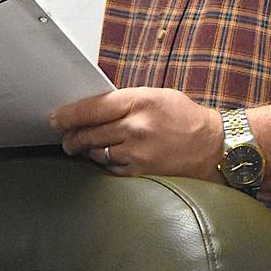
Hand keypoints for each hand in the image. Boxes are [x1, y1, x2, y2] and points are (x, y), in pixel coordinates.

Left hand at [52, 88, 223, 180]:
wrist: (214, 147)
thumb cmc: (184, 119)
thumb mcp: (157, 97)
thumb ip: (126, 101)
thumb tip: (92, 109)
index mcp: (139, 101)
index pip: (91, 107)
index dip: (68, 115)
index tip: (55, 119)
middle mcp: (136, 127)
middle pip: (88, 133)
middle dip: (72, 137)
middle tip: (67, 139)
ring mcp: (138, 153)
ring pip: (97, 153)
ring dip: (88, 152)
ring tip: (87, 149)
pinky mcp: (142, 173)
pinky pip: (111, 169)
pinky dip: (107, 165)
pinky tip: (111, 160)